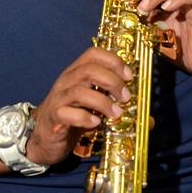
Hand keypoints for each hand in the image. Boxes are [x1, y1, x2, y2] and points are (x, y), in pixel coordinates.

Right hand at [26, 47, 132, 165]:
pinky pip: (67, 113)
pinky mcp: (54, 118)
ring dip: (103, 101)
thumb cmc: (72, 118)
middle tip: (126, 97)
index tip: (130, 76)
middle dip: (112, 81)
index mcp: (77, 73)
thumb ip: (118, 108)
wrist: (43, 138)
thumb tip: (148, 120)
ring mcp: (59, 99)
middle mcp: (67, 81)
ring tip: (116, 113)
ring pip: (79, 90)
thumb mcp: (96, 109)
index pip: (93, 54)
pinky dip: (85, 117)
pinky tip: (95, 123)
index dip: (114, 61)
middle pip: (89, 70)